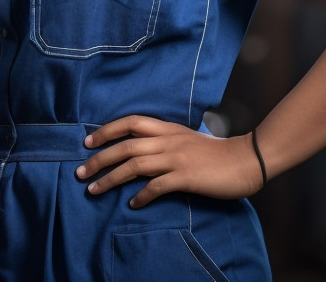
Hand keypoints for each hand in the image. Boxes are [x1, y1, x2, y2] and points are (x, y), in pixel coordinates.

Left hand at [74, 115, 263, 206]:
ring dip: (110, 178)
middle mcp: (168, 140)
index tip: (87, 142)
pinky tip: (132, 204)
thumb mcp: (187, 139)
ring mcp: (176, 158)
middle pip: (125, 146)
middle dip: (99, 159)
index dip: (106, 131)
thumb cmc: (217, 154)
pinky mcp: (186, 177)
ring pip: (134, 165)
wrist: (246, 160)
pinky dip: (141, 195)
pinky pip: (156, 186)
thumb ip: (166, 142)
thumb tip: (142, 151)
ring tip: (93, 189)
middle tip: (79, 171)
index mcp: (168, 128)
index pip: (130, 122)